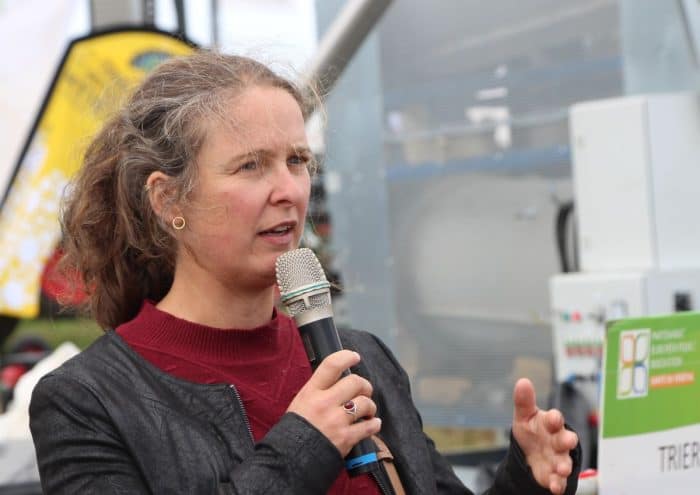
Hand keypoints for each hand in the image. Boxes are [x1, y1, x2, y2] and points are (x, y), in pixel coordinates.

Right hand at [287, 350, 380, 456]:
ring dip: (370, 406)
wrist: (290, 460)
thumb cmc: (295, 430)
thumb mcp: (301, 403)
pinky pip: (369, 426)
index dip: (346, 357)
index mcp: (311, 392)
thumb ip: (318, 391)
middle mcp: (324, 403)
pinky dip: (374, 424)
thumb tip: (338, 381)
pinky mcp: (346, 438)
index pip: (331, 365)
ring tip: (367, 411)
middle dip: (365, 386)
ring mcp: (336, 421)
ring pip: (365, 403)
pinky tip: (373, 424)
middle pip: (355, 382)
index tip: (355, 357)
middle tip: (364, 392)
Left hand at [511, 378, 578, 494]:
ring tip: (562, 469)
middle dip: (567, 440)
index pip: (555, 418)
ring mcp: (558, 458)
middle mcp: (558, 440)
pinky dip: (557, 483)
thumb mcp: (524, 416)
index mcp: (550, 423)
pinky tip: (554, 487)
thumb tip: (523, 381)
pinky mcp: (553, 474)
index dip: (554, 417)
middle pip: (565, 439)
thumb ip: (524, 401)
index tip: (553, 417)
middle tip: (569, 440)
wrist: (530, 452)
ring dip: (564, 465)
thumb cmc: (532, 430)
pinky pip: (558, 480)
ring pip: (564, 461)